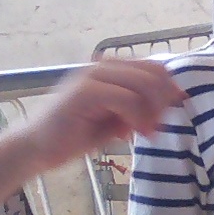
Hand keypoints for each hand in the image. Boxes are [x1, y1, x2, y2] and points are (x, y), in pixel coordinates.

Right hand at [19, 58, 184, 172]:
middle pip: (152, 72)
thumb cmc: (74, 135)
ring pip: (142, 83)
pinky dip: (136, 117)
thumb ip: (138, 108)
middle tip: (159, 126)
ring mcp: (91, 77)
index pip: (153, 66)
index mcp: (109, 69)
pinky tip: (133, 133)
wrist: (37, 148)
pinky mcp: (84, 92)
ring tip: (147, 132)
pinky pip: (125, 99)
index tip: (176, 108)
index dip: (170, 86)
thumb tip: (169, 103)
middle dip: (164, 100)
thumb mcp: (115, 120)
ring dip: (152, 110)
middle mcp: (101, 66)